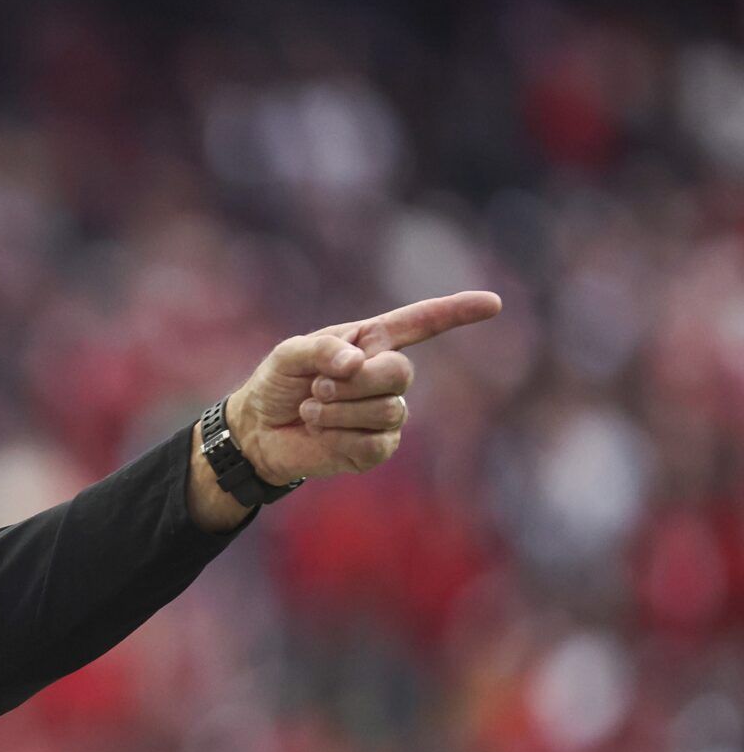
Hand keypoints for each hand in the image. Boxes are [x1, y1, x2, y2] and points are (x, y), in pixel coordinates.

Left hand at [226, 290, 501, 484]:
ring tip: (311, 410)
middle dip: (355, 382)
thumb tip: (355, 362)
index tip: (494, 303)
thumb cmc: (276, 384)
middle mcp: (384, 375)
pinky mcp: (376, 448)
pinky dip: (339, 437)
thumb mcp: (288, 355)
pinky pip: (376, 443)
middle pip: (401, 373)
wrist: (258, 431)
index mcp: (371, 342)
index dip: (456, 312)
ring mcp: (385, 414)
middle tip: (319, 387)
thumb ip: (320, 349)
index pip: (422, 323)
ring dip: (338, 412)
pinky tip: (320, 434)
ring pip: (388, 411)